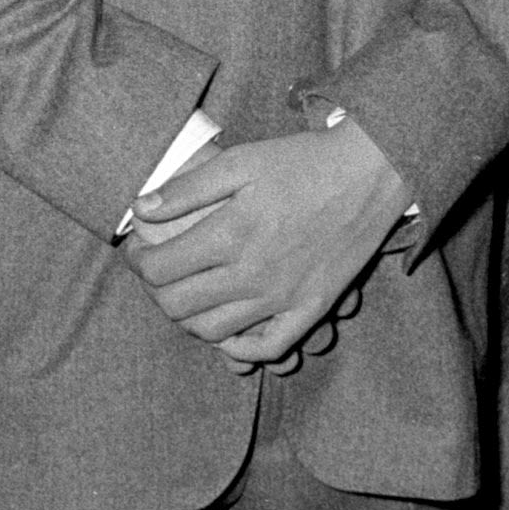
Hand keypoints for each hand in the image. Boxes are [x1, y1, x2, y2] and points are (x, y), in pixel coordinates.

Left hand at [126, 118, 413, 363]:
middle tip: (157, 272)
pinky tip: (228, 332)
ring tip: (188, 294)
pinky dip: (239, 349)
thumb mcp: (241, 160)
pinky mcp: (312, 308)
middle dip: (155, 291)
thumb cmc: (304, 161)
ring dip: (187, 318)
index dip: (137, 262)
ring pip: (213, 332)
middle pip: (178, 306)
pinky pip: (267, 348)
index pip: (159, 270)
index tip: (137, 250)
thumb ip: (187, 189)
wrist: (371, 172)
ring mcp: (283, 298)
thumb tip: (140, 210)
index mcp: (230, 235)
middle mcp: (252, 275)